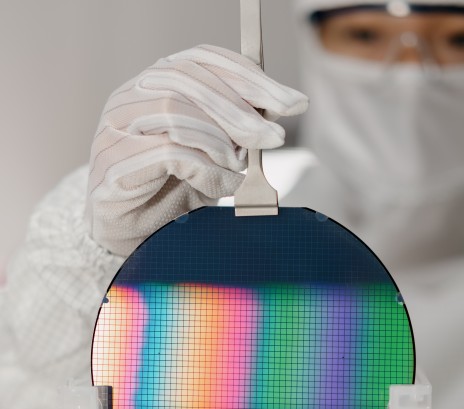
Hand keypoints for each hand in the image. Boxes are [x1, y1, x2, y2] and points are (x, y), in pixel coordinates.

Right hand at [86, 45, 307, 255]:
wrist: (134, 235)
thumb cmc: (172, 191)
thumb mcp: (212, 156)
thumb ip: (232, 131)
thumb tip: (271, 112)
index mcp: (156, 85)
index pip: (203, 60)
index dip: (251, 78)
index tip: (291, 102)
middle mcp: (131, 98)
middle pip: (190, 79)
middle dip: (243, 109)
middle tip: (275, 137)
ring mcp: (116, 129)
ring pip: (176, 110)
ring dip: (222, 140)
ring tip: (239, 167)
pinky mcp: (114, 164)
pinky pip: (169, 153)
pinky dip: (206, 171)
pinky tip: (220, 187)